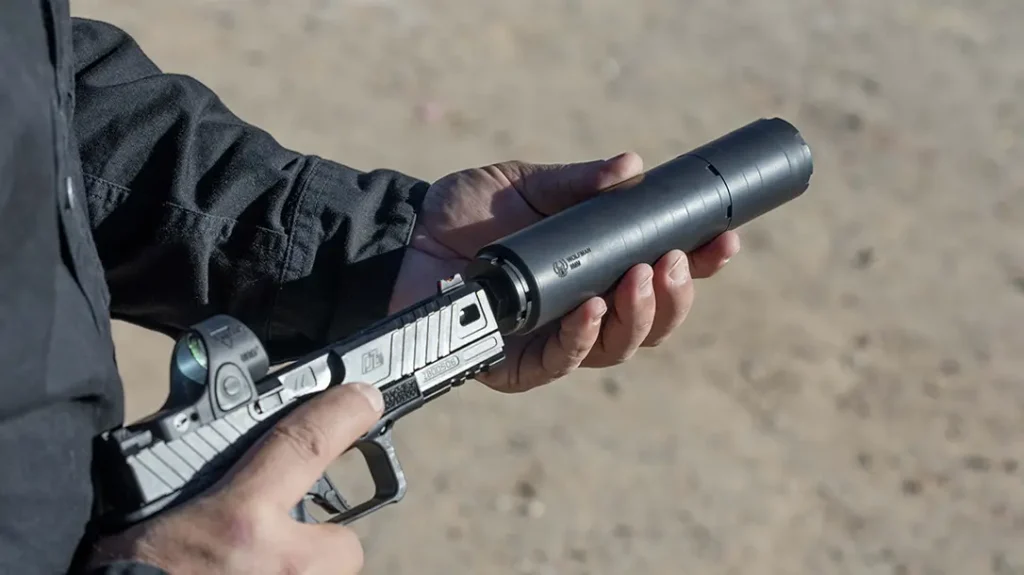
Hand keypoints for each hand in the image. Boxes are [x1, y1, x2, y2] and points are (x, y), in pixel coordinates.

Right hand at [86, 384, 384, 574]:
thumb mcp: (157, 508)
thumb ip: (202, 473)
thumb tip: (227, 444)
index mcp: (239, 518)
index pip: (303, 444)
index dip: (339, 415)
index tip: (364, 399)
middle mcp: (280, 562)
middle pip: (339, 541)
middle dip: (316, 541)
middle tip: (270, 549)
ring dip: (300, 572)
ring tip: (249, 573)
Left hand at [390, 153, 739, 392]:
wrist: (405, 235)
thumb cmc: (467, 213)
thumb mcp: (528, 187)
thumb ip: (577, 184)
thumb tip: (633, 166)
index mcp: (596, 270)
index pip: (659, 277)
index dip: (697, 264)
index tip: (722, 240)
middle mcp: (584, 311)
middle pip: (650, 322)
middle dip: (673, 296)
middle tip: (672, 261)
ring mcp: (552, 342)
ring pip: (617, 347)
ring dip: (638, 316)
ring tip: (642, 276)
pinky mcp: (515, 366)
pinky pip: (560, 363)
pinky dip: (583, 338)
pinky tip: (594, 309)